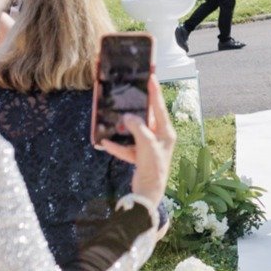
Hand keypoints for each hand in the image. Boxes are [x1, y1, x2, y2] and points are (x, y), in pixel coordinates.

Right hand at [101, 74, 174, 203]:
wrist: (147, 194)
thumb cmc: (153, 168)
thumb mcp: (146, 145)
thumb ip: (138, 128)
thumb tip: (127, 117)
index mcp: (166, 133)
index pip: (160, 108)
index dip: (155, 92)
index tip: (150, 77)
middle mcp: (159, 138)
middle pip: (146, 119)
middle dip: (135, 110)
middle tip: (127, 96)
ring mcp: (149, 148)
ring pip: (134, 132)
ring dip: (123, 129)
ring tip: (113, 121)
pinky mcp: (140, 157)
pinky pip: (127, 147)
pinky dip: (117, 146)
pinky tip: (104, 143)